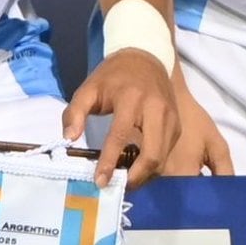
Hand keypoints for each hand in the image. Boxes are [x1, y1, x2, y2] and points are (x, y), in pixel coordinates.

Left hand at [66, 49, 216, 190]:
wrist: (144, 58)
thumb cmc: (112, 76)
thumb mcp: (88, 89)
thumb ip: (74, 113)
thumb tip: (68, 139)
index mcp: (131, 99)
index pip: (120, 136)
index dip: (109, 162)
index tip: (99, 181)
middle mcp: (156, 109)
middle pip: (152, 155)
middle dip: (135, 177)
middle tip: (118, 186)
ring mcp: (170, 118)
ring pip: (162, 158)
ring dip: (144, 175)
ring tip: (125, 179)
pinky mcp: (177, 125)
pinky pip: (166, 152)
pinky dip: (153, 165)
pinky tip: (137, 167)